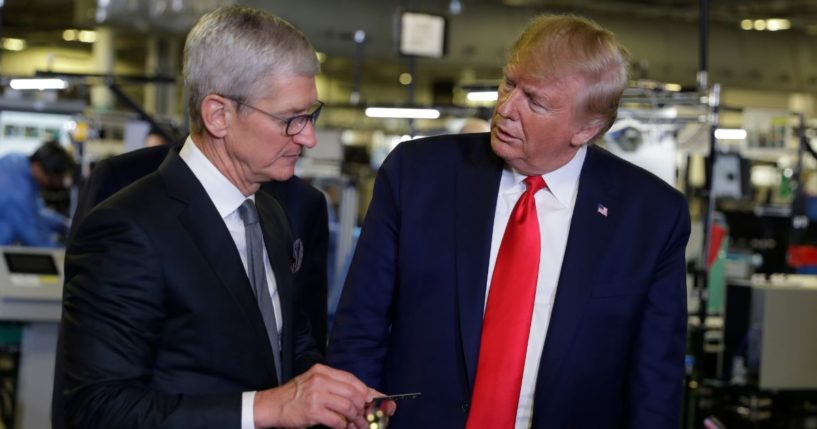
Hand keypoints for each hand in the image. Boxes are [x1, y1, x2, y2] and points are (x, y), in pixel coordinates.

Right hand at [253, 363, 373, 428]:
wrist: (272, 406)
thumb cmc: (295, 396)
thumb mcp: (315, 383)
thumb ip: (336, 387)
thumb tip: (365, 395)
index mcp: (323, 371)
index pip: (352, 379)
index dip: (367, 391)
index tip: (376, 400)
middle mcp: (321, 380)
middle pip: (354, 393)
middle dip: (363, 407)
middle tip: (364, 417)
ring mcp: (316, 395)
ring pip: (348, 407)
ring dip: (355, 418)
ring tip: (355, 424)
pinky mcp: (313, 411)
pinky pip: (337, 420)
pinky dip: (344, 426)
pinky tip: (343, 427)